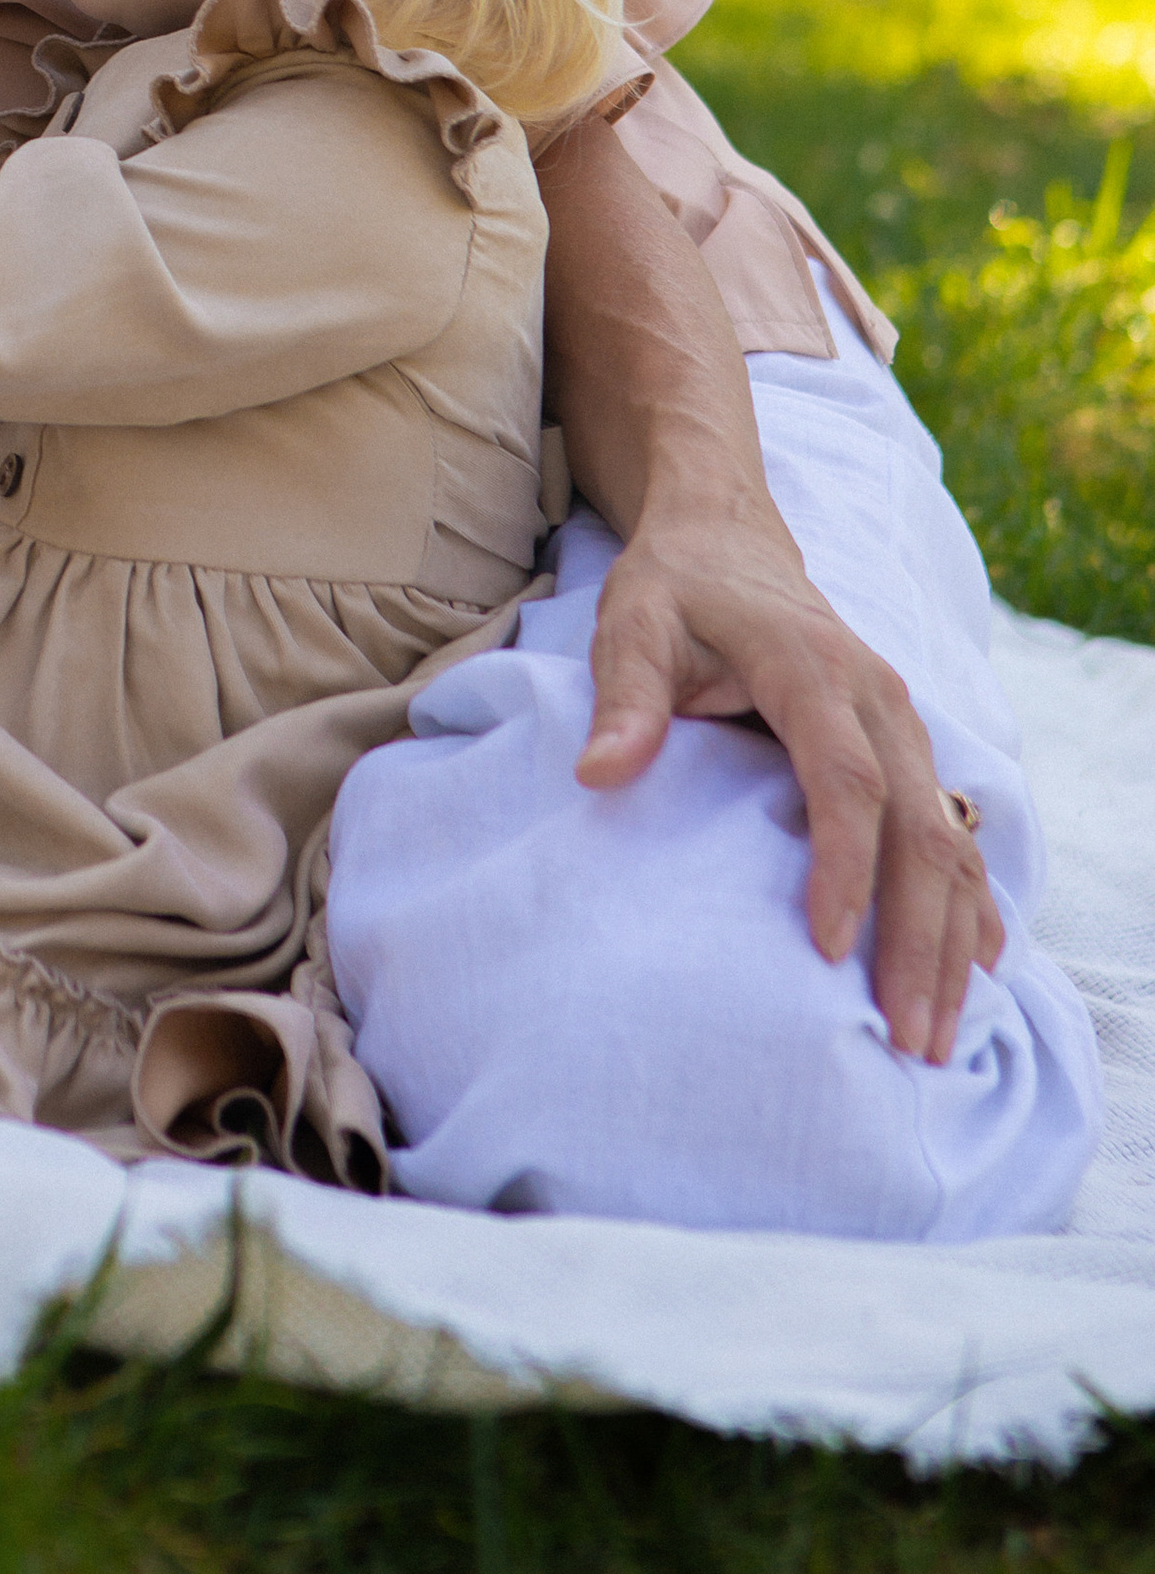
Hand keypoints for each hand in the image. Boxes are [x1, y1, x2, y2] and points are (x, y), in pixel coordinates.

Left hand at [577, 498, 1004, 1064]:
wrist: (727, 536)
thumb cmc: (673, 589)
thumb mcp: (631, 623)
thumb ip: (624, 698)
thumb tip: (600, 774)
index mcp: (811, 666)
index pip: (843, 778)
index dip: (843, 866)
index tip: (828, 949)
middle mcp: (878, 697)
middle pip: (919, 825)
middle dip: (917, 935)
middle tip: (903, 1036)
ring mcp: (903, 723)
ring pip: (950, 838)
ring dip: (950, 938)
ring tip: (933, 1035)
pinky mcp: (908, 745)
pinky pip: (955, 830)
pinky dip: (969, 902)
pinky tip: (974, 970)